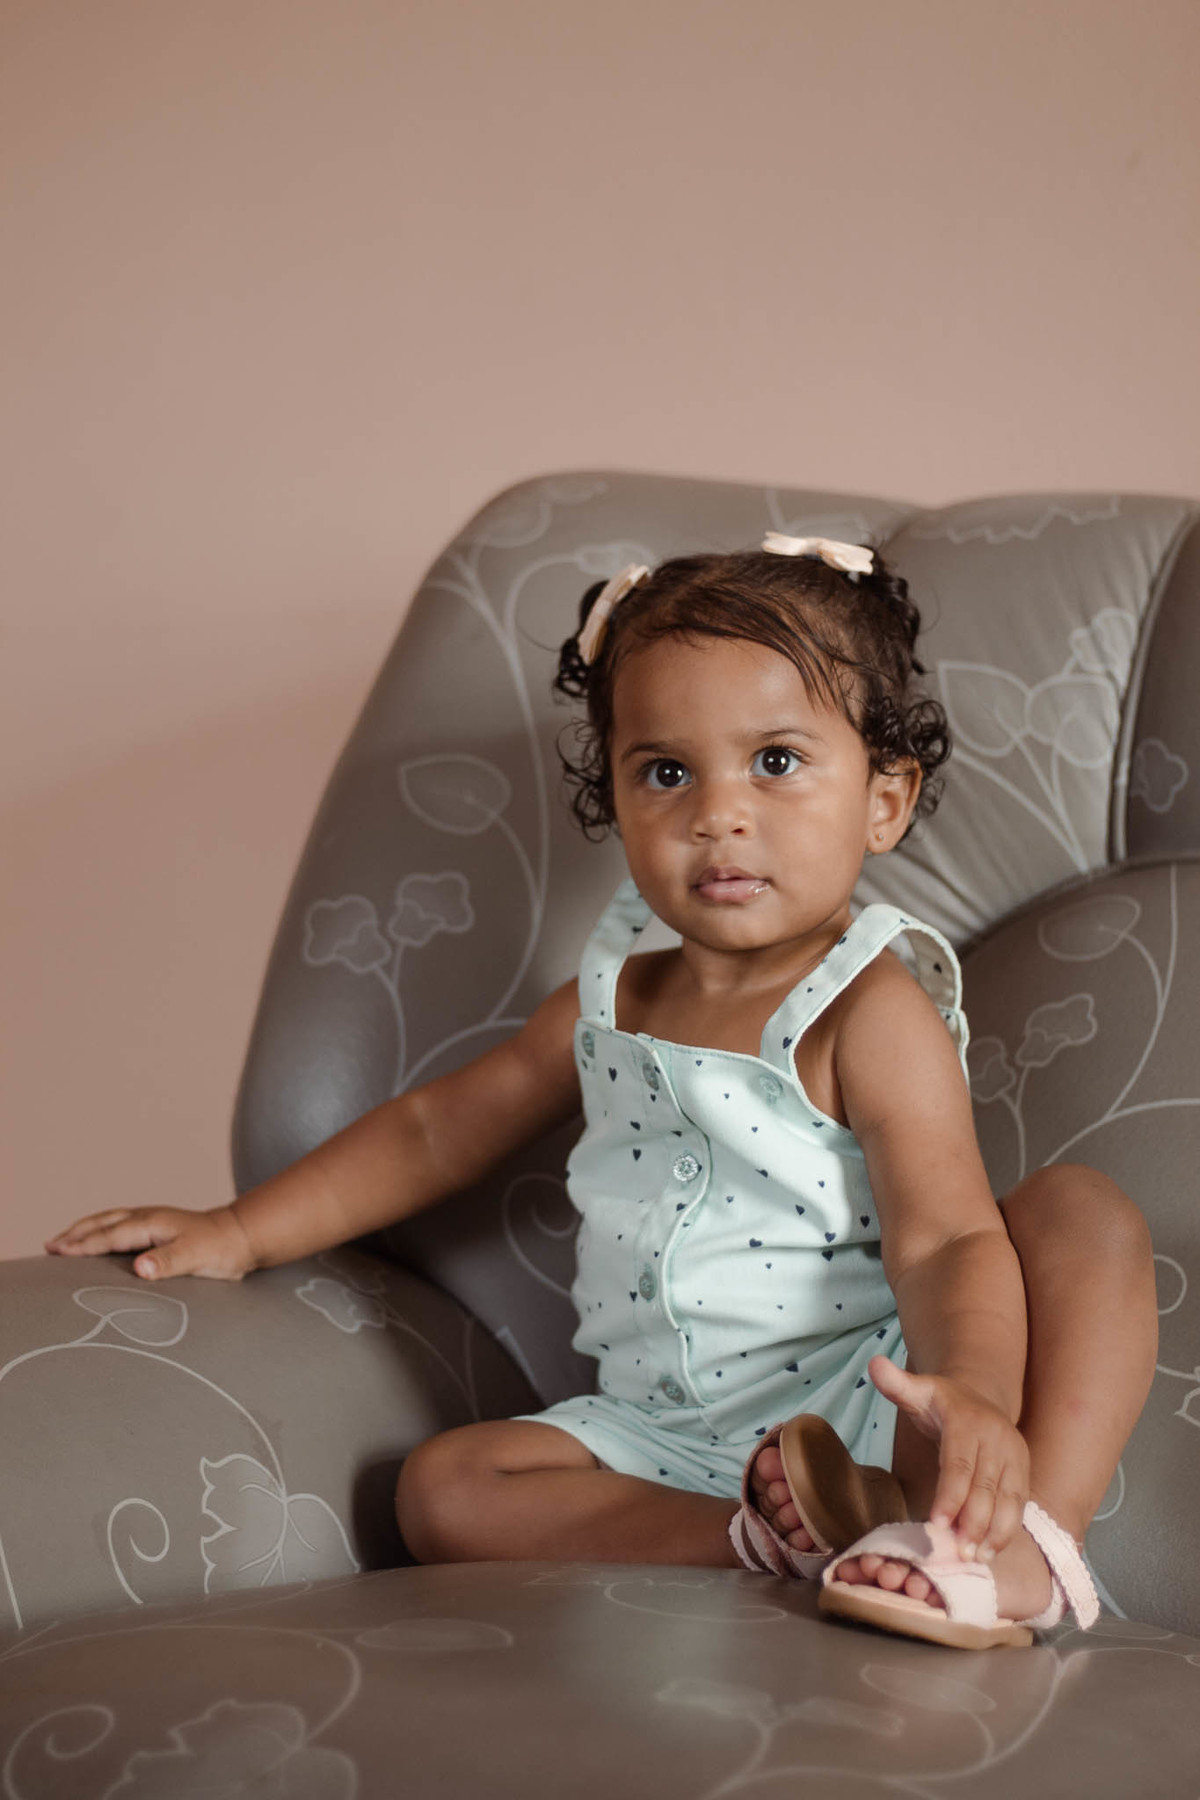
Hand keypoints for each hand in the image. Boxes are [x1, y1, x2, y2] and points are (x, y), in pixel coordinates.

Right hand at [44, 1204, 255, 1281]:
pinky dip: (101, 1231)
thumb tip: (141, 1268)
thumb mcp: (196, 1257)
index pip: (109, 1236)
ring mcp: (153, 1221)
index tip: (58, 1251)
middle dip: (76, 1234)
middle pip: (103, 1223)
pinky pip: (120, 1226)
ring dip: (85, 1229)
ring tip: (64, 1240)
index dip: (83, 1245)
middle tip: (50, 1245)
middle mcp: (148, 1218)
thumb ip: (168, 1263)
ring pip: (110, 1221)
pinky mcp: (158, 1228)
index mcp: (152, 1224)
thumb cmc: (220, 1248)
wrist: (242, 1236)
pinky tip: (98, 1240)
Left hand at [869, 1355, 1029, 1559]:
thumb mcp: (917, 1389)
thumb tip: (874, 1363)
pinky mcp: (1023, 1474)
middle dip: (971, 1522)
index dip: (949, 1495)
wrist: (981, 1396)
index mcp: (967, 1422)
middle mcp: (996, 1439)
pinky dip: (1005, 1531)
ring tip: (974, 1560)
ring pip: (1007, 1500)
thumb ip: (896, 1384)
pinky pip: (1017, 1506)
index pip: (958, 1464)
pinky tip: (990, 1552)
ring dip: (993, 1533)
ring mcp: (1014, 1458)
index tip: (935, 1524)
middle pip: (985, 1487)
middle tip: (955, 1552)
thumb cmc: (940, 1402)